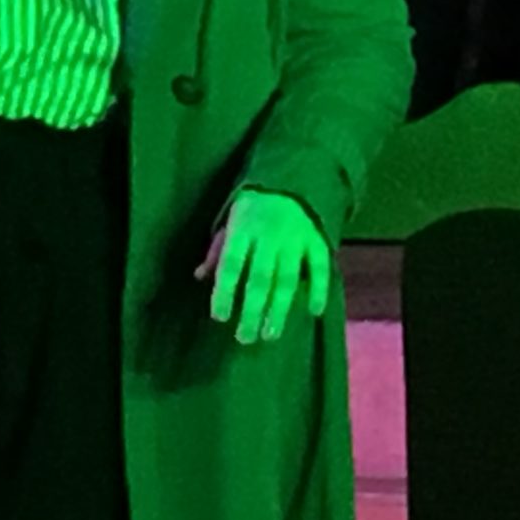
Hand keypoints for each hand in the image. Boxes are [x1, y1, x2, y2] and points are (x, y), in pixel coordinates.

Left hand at [196, 188, 331, 345]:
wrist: (292, 180)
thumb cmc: (254, 207)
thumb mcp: (230, 221)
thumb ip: (217, 250)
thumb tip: (199, 277)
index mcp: (243, 230)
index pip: (231, 265)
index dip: (224, 291)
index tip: (220, 318)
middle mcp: (269, 236)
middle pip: (259, 278)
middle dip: (252, 310)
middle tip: (245, 338)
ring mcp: (295, 239)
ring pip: (287, 279)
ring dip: (279, 308)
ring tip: (270, 334)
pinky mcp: (317, 240)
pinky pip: (320, 267)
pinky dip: (319, 288)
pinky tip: (314, 311)